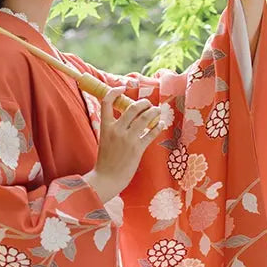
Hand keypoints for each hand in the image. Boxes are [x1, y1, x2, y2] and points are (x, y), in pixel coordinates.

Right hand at [83, 85, 165, 202]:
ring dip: (154, 111)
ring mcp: (127, 139)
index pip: (107, 102)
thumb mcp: (105, 140)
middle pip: (132, 108)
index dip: (115, 91)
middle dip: (143, 103)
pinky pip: (151, 133)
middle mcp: (116, 130)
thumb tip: (126, 116)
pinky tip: (162, 123)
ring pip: (145, 117)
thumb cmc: (106, 161)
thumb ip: (113, 128)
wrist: (106, 179)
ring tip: (157, 111)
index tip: (122, 88)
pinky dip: (158, 126)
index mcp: (105, 127)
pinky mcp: (137, 149)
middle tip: (148, 104)